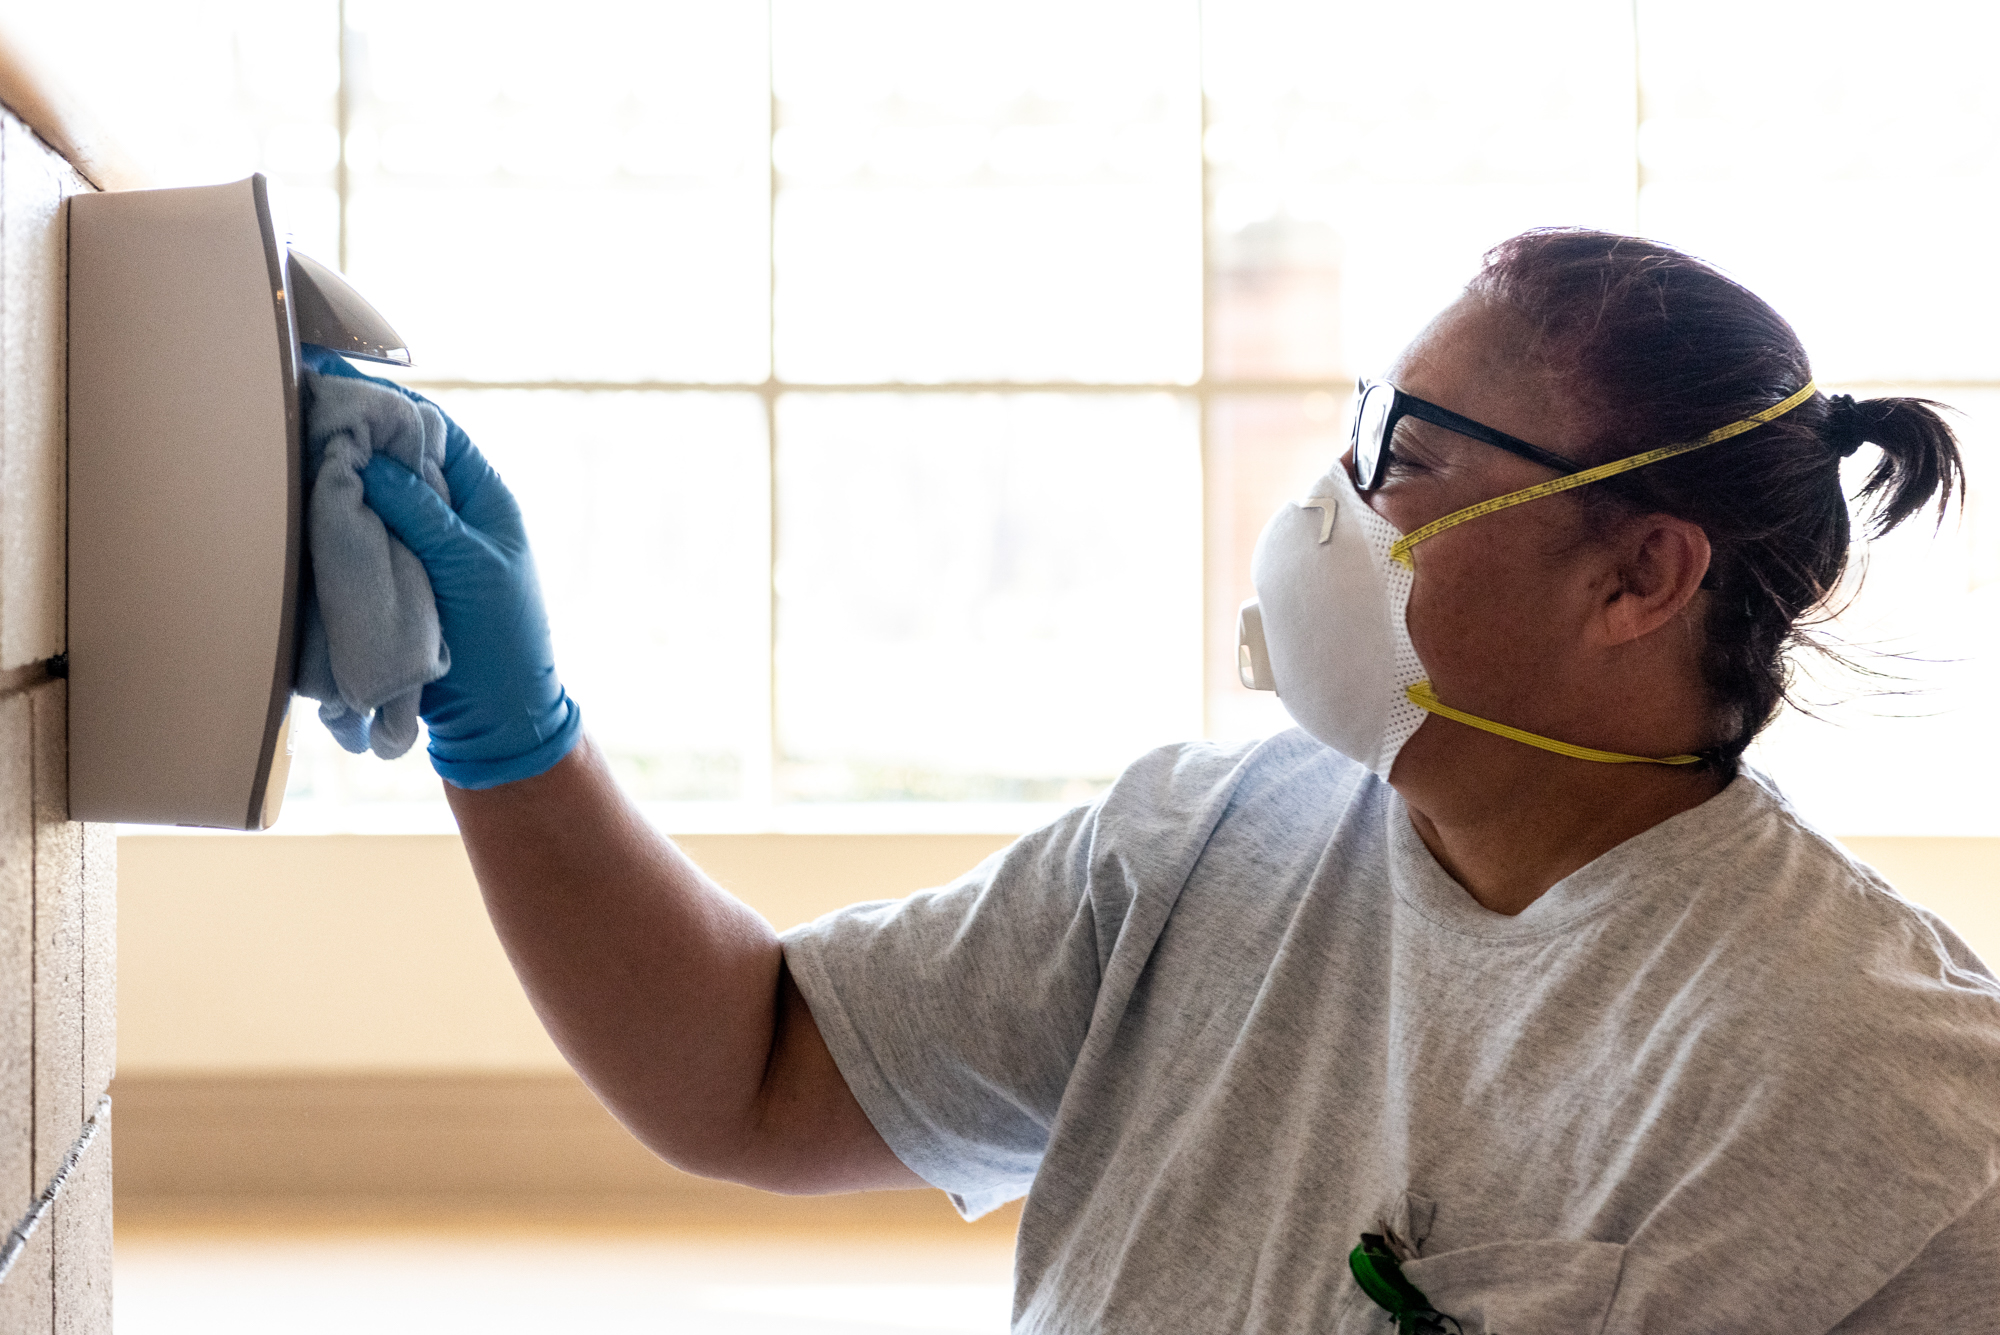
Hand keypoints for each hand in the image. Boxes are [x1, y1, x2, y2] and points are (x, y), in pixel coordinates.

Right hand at [306, 348, 582, 787]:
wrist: (496, 722)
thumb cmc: (502, 642)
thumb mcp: (467, 567)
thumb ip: (422, 512)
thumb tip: (371, 457)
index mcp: (483, 499)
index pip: (434, 431)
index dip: (390, 407)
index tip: (339, 386)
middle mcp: (451, 515)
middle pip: (397, 460)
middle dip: (355, 441)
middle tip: (300, 420)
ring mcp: (421, 547)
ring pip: (373, 499)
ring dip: (341, 484)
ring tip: (290, 459)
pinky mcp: (396, 581)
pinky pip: (362, 540)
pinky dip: (337, 527)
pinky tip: (301, 513)